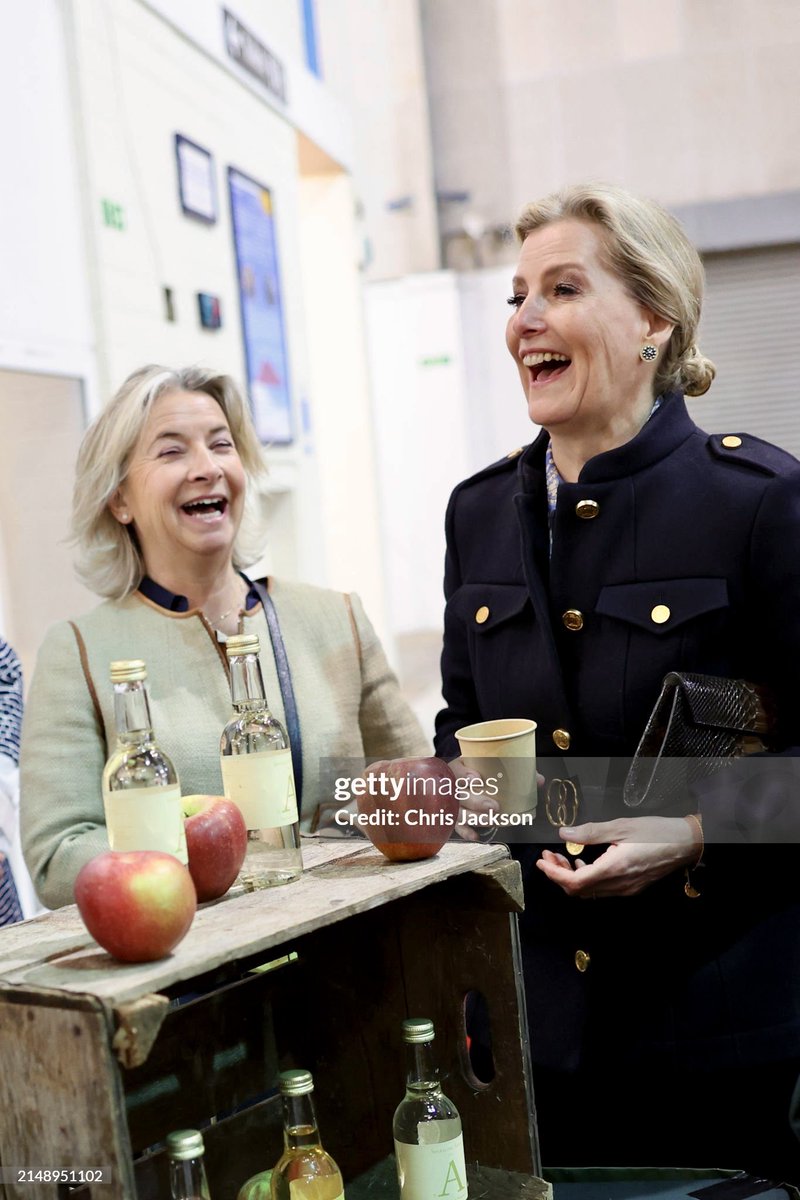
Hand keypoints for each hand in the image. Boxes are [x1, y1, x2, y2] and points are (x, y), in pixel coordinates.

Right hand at [449, 758, 499, 841]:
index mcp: (452, 771)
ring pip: (460, 813)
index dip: (465, 777)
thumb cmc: (467, 768)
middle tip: (494, 806)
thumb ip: (472, 767)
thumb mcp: (468, 761)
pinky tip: (475, 835)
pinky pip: (457, 826)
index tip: (477, 780)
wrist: (453, 778)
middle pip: (460, 797)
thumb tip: (477, 778)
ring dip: (475, 818)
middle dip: (477, 802)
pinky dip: (465, 832)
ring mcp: (450, 805)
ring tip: (491, 820)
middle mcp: (448, 789)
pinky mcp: (452, 817)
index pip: (457, 773)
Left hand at [535, 815, 700, 897]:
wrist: (687, 843)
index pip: (575, 883)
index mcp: (615, 869)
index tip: (542, 861)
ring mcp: (626, 889)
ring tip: (564, 858)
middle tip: (549, 857)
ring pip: (590, 892)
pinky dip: (587, 879)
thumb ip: (591, 832)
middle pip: (579, 891)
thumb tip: (564, 834)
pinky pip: (602, 889)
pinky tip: (585, 864)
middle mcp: (619, 885)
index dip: (554, 875)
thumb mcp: (622, 826)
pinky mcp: (632, 887)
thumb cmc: (657, 832)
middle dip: (559, 876)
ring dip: (572, 878)